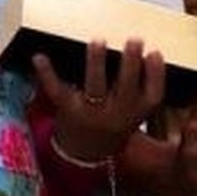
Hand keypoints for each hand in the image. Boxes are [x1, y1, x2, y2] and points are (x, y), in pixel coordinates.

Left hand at [34, 38, 164, 160]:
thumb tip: (143, 53)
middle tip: (134, 40)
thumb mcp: (134, 114)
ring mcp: (90, 113)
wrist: (85, 155)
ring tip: (98, 42)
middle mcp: (115, 115)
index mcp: (135, 114)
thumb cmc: (112, 124)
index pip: (152, 96)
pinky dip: (47, 73)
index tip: (155, 52)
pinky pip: (56, 90)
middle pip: (126, 88)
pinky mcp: (66, 110)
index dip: (156, 74)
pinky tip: (40, 57)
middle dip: (130, 63)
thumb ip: (140, 90)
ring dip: (96, 63)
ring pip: (95, 87)